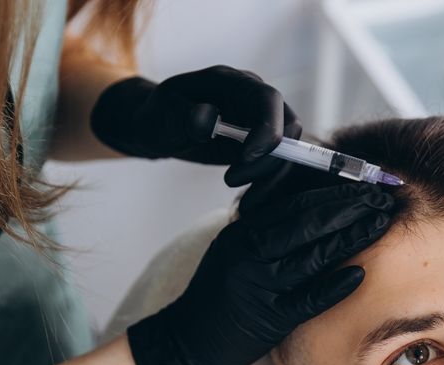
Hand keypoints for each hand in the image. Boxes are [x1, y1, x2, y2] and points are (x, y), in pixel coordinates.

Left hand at [90, 65, 300, 185]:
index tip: (246, 157)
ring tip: (242, 203)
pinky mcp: (259, 143)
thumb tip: (210, 118)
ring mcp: (259, 120)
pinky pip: (275, 164)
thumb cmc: (157, 116)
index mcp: (231, 81)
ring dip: (269, 178)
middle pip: (287, 126)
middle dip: (269, 159)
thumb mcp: (162, 114)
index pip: (268, 98)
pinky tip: (248, 204)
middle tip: (231, 181)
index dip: (267, 127)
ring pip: (287, 150)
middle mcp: (253, 97)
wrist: (156, 128)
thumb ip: (184, 115)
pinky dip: (266, 185)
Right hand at [127, 183, 394, 364]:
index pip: (294, 203)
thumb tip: (310, 206)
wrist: (184, 343)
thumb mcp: (233, 250)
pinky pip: (306, 300)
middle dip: (350, 207)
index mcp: (242, 233)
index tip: (363, 184)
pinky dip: (333, 286)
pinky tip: (360, 274)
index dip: (333, 192)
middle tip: (382, 198)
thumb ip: (264, 228)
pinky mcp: (267, 320)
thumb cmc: (216, 297)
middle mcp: (248, 253)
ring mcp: (258, 286)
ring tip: (382, 224)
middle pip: (306, 222)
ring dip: (351, 237)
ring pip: (310, 254)